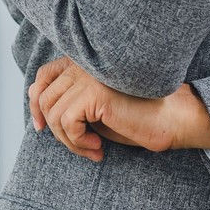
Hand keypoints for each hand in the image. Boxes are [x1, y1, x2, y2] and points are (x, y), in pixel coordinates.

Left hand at [27, 57, 209, 161]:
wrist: (174, 119)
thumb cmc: (139, 116)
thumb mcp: (96, 109)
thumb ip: (70, 102)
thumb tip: (38, 109)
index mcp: (86, 61)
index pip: (44, 75)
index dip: (35, 103)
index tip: (42, 128)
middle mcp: (85, 62)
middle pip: (44, 97)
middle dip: (54, 130)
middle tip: (79, 146)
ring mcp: (90, 75)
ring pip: (54, 113)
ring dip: (69, 141)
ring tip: (93, 149)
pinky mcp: (96, 92)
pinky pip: (67, 122)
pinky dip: (77, 141)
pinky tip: (98, 147)